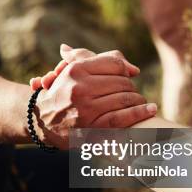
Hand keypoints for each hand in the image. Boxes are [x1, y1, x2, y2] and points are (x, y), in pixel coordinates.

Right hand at [32, 45, 156, 148]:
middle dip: (131, 87)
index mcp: (75, 70)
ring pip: (124, 99)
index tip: (131, 74)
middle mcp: (80, 88)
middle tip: (134, 93)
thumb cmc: (60, 93)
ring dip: (138, 100)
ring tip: (143, 103)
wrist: (40, 122)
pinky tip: (150, 110)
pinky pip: (121, 119)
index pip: (113, 64)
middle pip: (121, 82)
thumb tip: (131, 66)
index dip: (125, 69)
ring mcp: (85, 109)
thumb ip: (99, 63)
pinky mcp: (90, 128)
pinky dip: (139, 113)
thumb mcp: (70, 71)